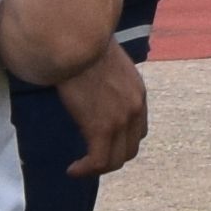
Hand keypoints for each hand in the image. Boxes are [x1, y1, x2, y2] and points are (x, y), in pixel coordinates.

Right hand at [51, 44, 149, 177]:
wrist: (78, 40)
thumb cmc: (84, 44)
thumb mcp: (107, 63)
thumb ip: (107, 80)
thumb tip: (91, 86)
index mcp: (138, 92)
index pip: (138, 130)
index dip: (121, 141)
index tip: (101, 143)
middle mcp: (136, 109)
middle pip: (130, 149)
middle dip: (111, 157)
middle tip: (90, 158)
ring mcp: (121, 120)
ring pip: (115, 160)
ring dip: (98, 168)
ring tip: (80, 168)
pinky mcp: (101, 128)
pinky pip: (98, 161)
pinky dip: (85, 170)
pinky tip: (72, 170)